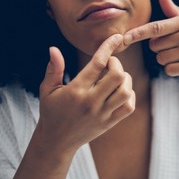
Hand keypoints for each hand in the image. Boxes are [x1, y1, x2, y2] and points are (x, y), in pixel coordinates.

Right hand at [38, 34, 135, 152]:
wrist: (57, 141)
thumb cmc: (51, 112)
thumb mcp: (47, 90)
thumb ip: (53, 69)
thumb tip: (54, 48)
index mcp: (76, 90)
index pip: (97, 63)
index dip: (108, 47)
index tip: (116, 37)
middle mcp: (91, 101)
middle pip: (117, 76)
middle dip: (117, 64)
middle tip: (111, 64)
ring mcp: (102, 114)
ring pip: (126, 91)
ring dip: (126, 80)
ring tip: (117, 78)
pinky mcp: (110, 123)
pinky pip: (129, 107)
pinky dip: (130, 96)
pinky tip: (122, 91)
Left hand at [123, 0, 178, 79]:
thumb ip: (175, 13)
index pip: (155, 27)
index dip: (137, 33)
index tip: (124, 38)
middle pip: (155, 46)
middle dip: (160, 49)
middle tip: (176, 49)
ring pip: (161, 59)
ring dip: (167, 60)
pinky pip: (169, 70)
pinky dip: (173, 70)